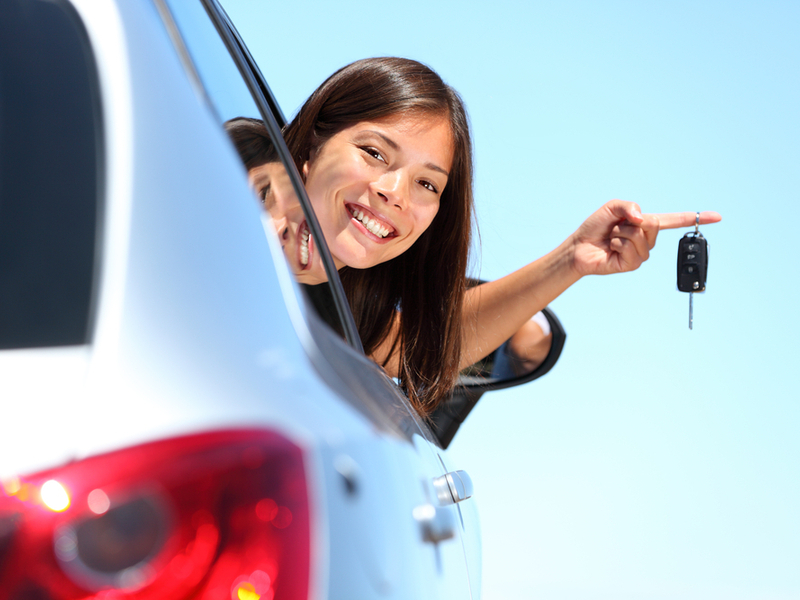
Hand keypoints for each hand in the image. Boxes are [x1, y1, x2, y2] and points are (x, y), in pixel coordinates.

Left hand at [569, 200, 721, 276]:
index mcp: (646, 224)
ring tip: (612, 238)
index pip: (674, 221)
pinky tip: (611, 249)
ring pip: (640, 236)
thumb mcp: (612, 207)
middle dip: (632, 221)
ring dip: (621, 233)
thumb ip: (629, 206)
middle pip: (654, 224)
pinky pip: (630, 248)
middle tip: (616, 227)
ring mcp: (641, 253)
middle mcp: (647, 239)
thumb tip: (642, 219)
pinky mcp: (632, 264)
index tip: (717, 216)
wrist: (579, 247)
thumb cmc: (595, 227)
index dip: (695, 218)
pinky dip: (617, 244)